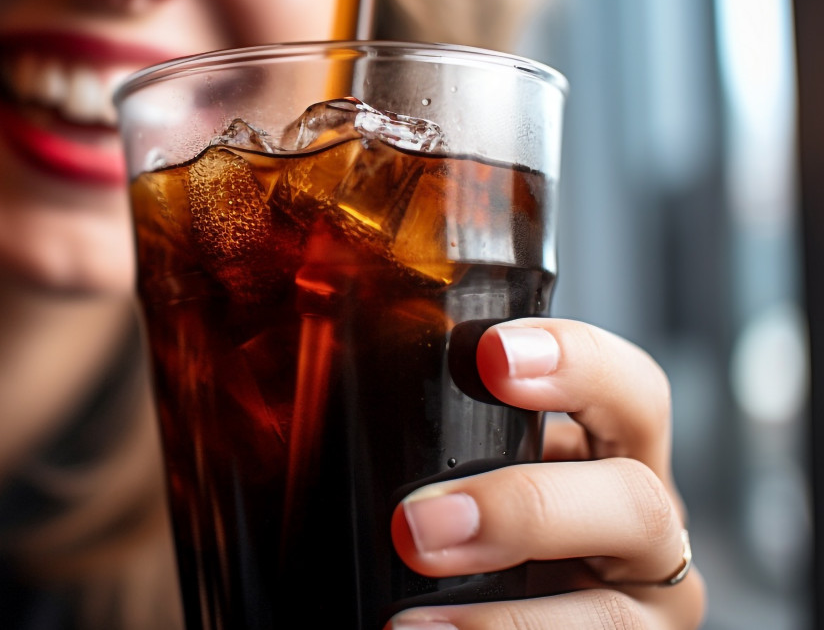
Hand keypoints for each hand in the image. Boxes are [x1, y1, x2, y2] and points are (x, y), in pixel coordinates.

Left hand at [387, 319, 706, 629]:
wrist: (501, 614)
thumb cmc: (479, 536)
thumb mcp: (476, 474)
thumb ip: (442, 446)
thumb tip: (313, 410)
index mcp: (611, 455)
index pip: (628, 389)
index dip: (575, 361)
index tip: (490, 356)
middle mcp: (645, 528)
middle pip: (635, 501)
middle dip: (522, 509)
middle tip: (417, 527)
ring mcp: (644, 610)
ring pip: (610, 612)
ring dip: (505, 619)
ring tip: (408, 624)